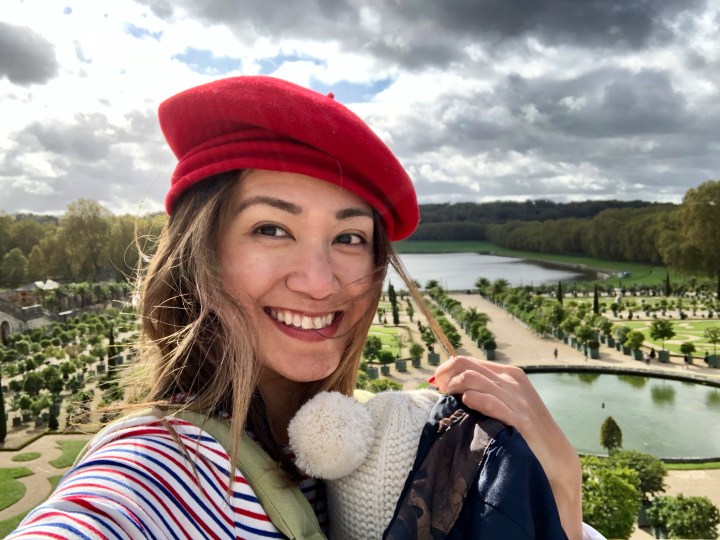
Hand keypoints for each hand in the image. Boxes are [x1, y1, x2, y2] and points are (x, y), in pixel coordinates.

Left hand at [433, 356, 582, 539]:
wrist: (556, 455)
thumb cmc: (525, 429)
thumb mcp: (506, 402)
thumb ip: (484, 390)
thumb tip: (450, 386)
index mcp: (507, 373)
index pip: (466, 361)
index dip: (446, 371)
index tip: (438, 385)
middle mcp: (511, 381)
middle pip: (466, 366)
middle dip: (446, 376)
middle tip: (440, 392)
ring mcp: (516, 399)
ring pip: (474, 380)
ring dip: (455, 388)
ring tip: (449, 400)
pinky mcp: (520, 419)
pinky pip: (492, 403)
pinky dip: (476, 400)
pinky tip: (467, 404)